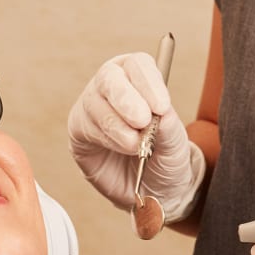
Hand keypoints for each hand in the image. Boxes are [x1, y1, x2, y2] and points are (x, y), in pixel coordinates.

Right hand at [68, 52, 204, 220]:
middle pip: (109, 77)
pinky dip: (105, 140)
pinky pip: (84, 128)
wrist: (152, 190)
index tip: (161, 108)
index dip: (148, 83)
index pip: (138, 65)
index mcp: (139, 77)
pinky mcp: (79, 130)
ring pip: (95, 105)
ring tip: (137, 146)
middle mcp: (112, 85)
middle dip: (126, 99)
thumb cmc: (165, 158)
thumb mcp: (176, 145)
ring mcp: (93, 106)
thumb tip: (161, 113)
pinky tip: (121, 149)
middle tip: (142, 121)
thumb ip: (169, 128)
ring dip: (117, 127)